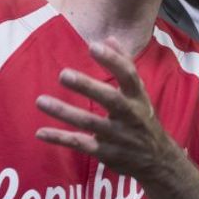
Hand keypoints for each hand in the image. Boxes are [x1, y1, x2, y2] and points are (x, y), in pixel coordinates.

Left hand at [35, 38, 174, 177]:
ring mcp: (117, 136)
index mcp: (138, 97)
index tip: (93, 45)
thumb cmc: (142, 119)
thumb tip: (109, 38)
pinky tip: (41, 132)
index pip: (129, 75)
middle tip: (63, 74)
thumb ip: (124, 65)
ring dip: (64, 112)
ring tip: (40, 101)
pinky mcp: (106, 152)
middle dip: (87, 87)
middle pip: (110, 99)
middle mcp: (130, 115)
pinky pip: (81, 144)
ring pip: (89, 123)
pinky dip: (60, 138)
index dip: (113, 60)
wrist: (157, 160)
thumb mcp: (139, 93)